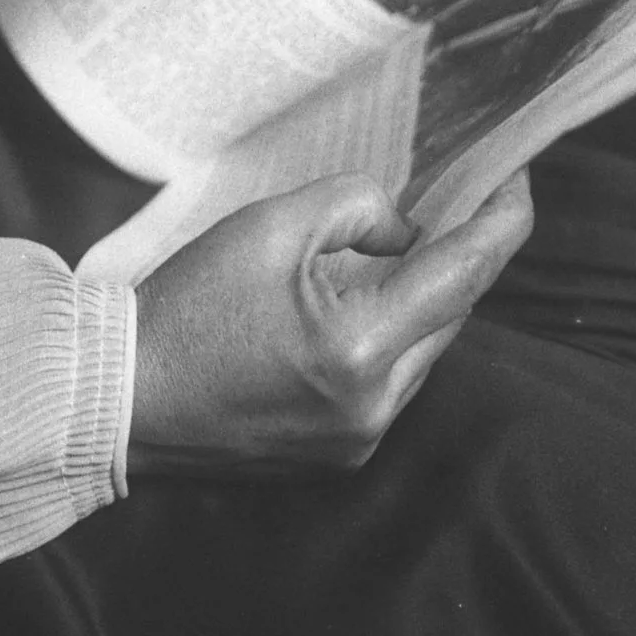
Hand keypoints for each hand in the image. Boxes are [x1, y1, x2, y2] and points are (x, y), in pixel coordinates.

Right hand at [130, 170, 533, 471]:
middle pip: (451, 315)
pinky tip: (353, 311)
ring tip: (393, 255)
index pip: (465, 274)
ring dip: (420, 303)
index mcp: (359, 346)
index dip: (502, 220)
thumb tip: (406, 228)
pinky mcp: (340, 458)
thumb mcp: (268, 225)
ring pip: (424, 353)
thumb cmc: (185, 307)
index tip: (518, 177)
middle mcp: (374, 405)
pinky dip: (388, 342)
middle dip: (456, 257)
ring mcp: (360, 440)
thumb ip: (354, 206)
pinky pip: (391, 386)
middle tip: (456, 200)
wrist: (117, 397)